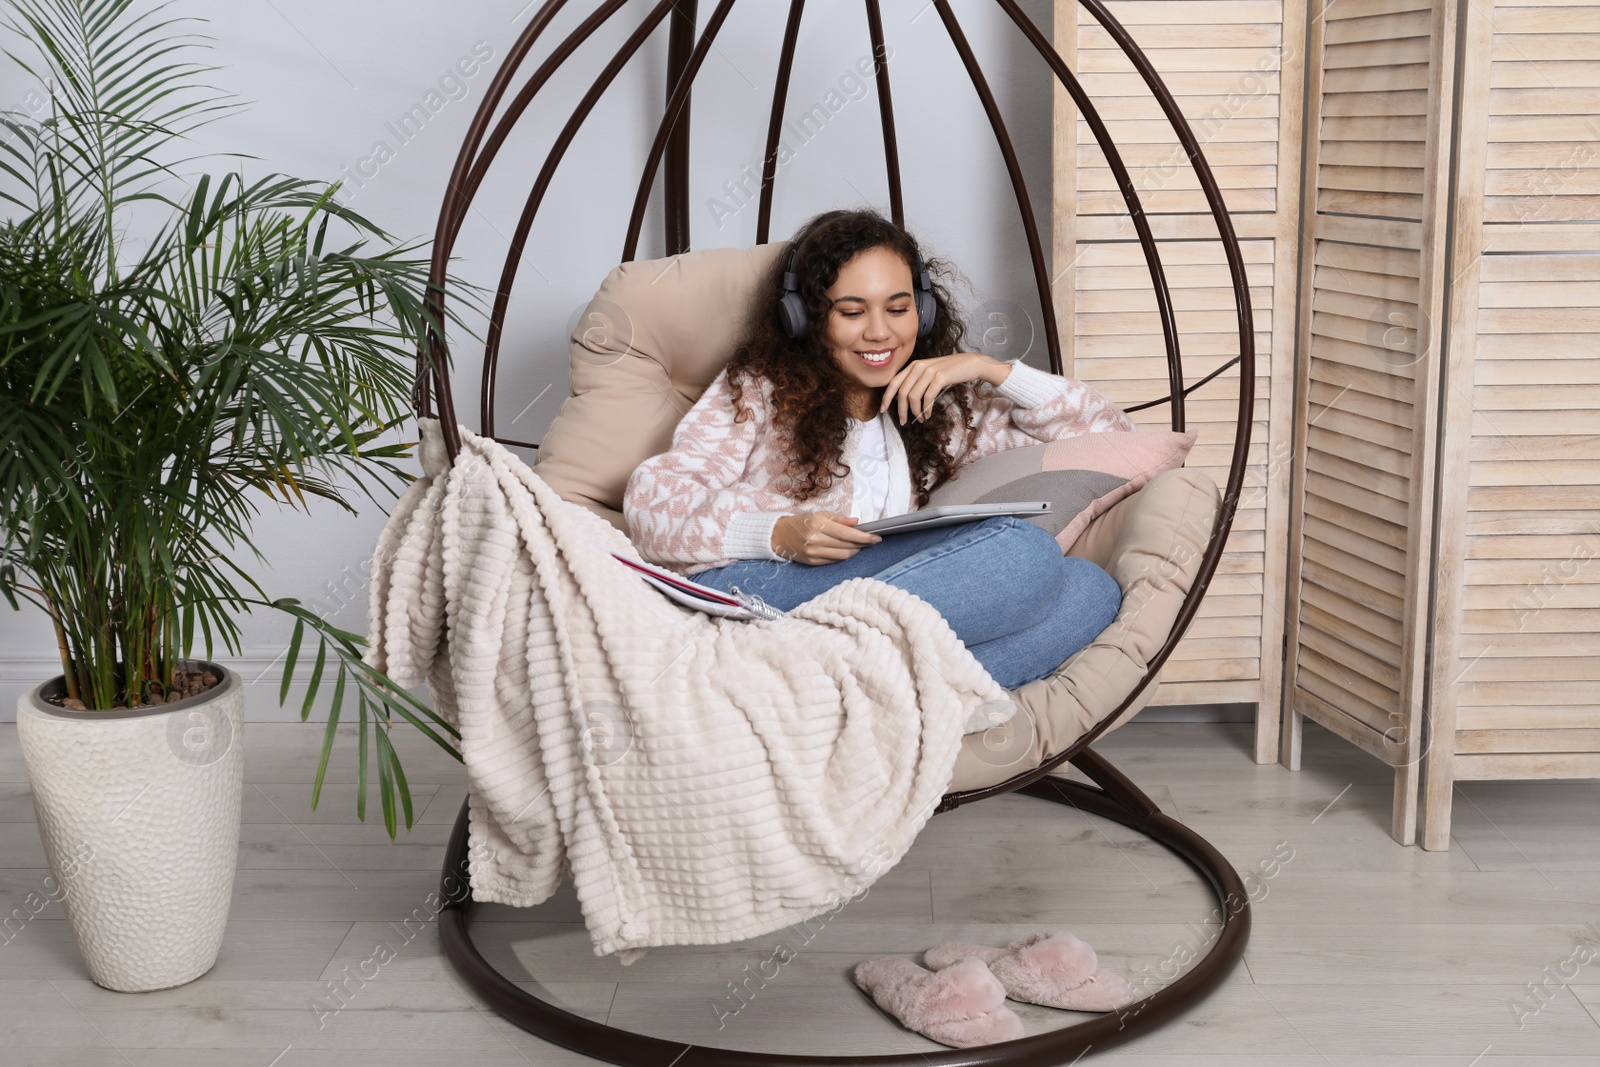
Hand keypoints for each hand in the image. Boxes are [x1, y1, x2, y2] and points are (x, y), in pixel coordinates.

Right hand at [771, 511, 881, 565]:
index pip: (848, 534)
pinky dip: (843, 556)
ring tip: (858, 545)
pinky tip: (845, 550)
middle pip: (847, 546)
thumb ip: (839, 518)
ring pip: (843, 556)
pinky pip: (834, 561)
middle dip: (862, 544)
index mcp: (819, 525)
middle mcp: (816, 540)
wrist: (780, 535)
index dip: (864, 537)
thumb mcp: (820, 514)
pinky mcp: (813, 562)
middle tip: (870, 540)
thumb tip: (857, 522)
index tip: (876, 537)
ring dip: (854, 551)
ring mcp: (814, 553)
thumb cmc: (802, 522)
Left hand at [880, 352, 1008, 423]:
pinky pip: (927, 397)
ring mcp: (929, 371)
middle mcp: (918, 366)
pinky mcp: (940, 377)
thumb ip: (916, 381)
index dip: (886, 397)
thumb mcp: (929, 373)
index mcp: (913, 365)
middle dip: (901, 410)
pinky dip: (926, 409)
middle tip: (904, 421)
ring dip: (915, 412)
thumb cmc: (949, 371)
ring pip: (913, 396)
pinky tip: (928, 415)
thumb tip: (904, 400)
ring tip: (920, 419)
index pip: (893, 382)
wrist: (970, 363)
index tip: (883, 410)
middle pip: (902, 392)